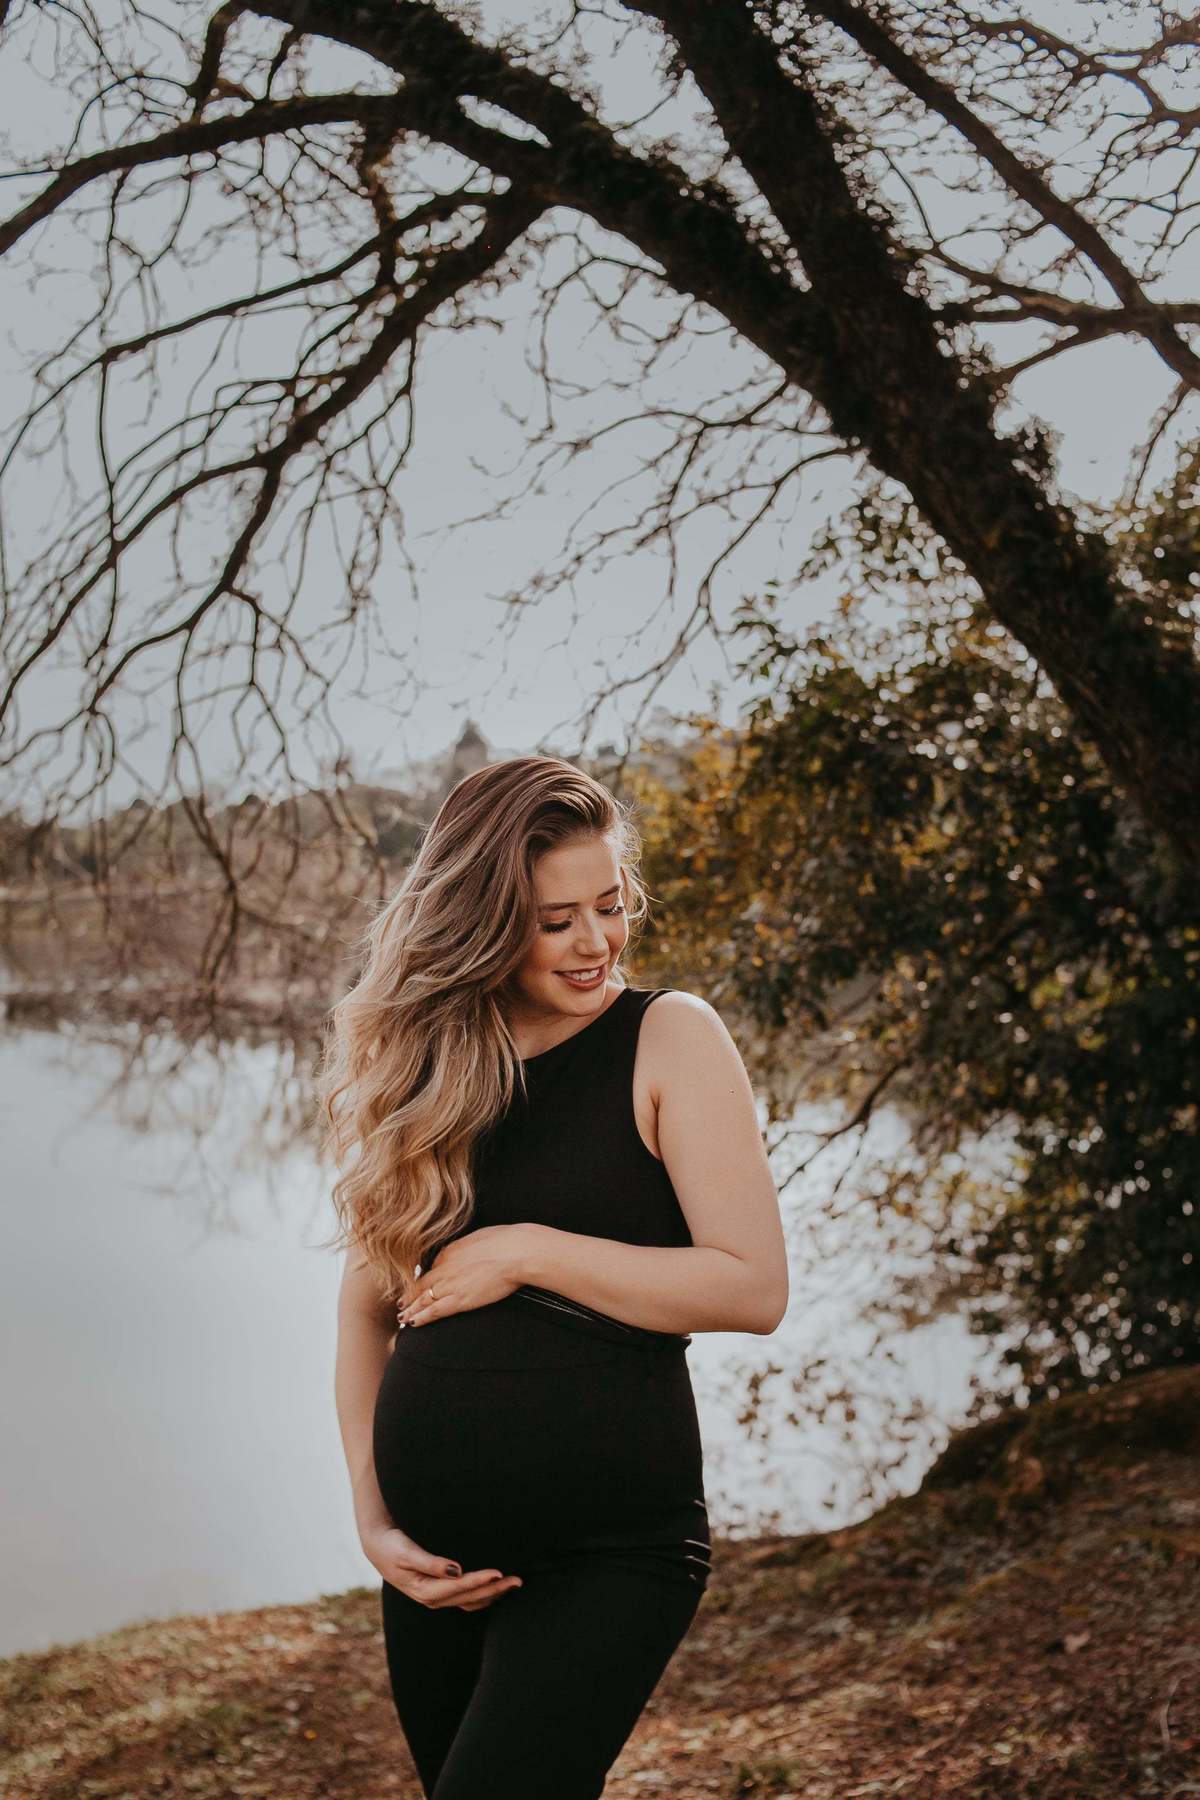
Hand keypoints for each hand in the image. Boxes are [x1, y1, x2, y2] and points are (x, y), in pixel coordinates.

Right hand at [359, 1522, 522, 1612]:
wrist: (378, 1547)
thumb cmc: (392, 1545)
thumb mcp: (406, 1552)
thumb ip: (430, 1562)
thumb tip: (456, 1570)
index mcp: (424, 1590)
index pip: (459, 1587)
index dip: (480, 1580)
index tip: (499, 1572)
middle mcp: (432, 1598)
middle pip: (470, 1598)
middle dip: (494, 1589)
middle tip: (517, 1580)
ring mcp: (437, 1598)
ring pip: (471, 1601)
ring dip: (493, 1594)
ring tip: (513, 1584)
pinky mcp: (440, 1592)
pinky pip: (467, 1599)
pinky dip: (484, 1595)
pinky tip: (496, 1587)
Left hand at [397, 1224, 535, 1329]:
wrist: (515, 1251)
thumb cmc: (505, 1242)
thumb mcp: (478, 1237)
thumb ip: (466, 1248)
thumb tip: (466, 1252)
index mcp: (449, 1252)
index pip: (431, 1269)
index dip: (422, 1280)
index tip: (418, 1287)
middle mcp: (444, 1268)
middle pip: (421, 1285)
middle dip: (409, 1296)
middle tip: (400, 1304)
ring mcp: (450, 1285)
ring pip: (423, 1300)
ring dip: (410, 1310)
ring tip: (402, 1317)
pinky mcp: (459, 1300)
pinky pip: (434, 1311)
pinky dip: (421, 1317)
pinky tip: (413, 1323)